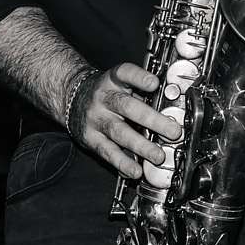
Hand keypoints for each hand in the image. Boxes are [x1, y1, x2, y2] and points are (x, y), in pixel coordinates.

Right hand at [69, 62, 181, 182]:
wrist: (71, 97)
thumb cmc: (106, 93)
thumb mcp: (121, 84)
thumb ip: (142, 94)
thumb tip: (171, 108)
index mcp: (113, 80)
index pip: (125, 73)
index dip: (139, 78)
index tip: (154, 83)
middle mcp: (103, 98)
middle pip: (127, 107)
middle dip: (152, 120)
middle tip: (173, 131)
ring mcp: (96, 119)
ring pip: (119, 132)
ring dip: (141, 146)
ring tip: (158, 156)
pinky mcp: (90, 138)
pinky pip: (108, 152)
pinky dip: (123, 163)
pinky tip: (135, 171)